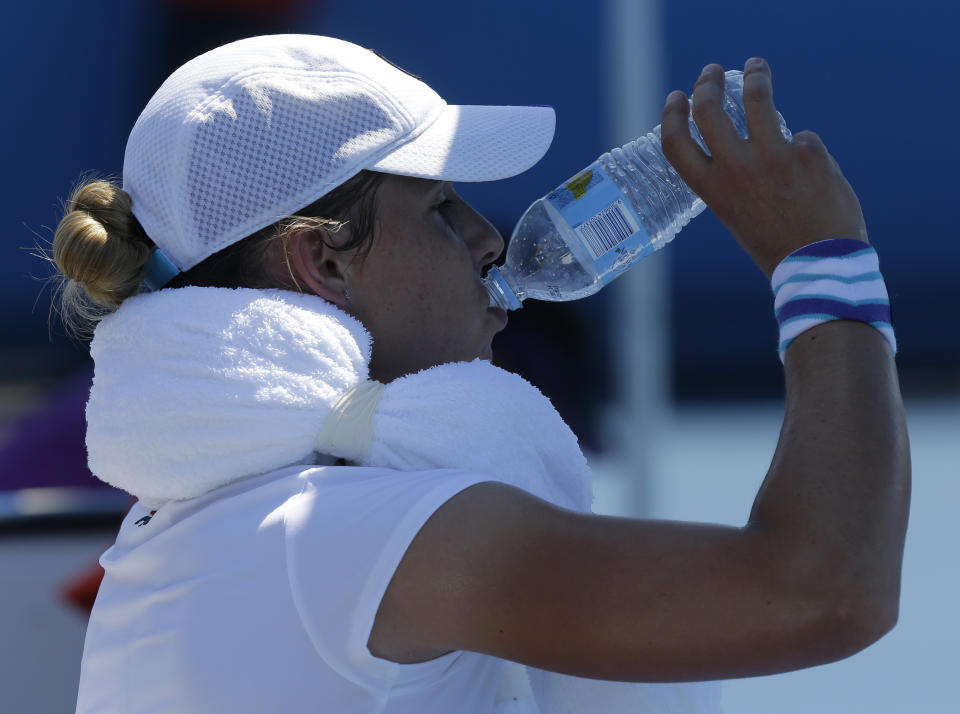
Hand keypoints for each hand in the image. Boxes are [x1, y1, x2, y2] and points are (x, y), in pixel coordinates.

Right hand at [661, 58, 868, 276]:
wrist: (819, 266)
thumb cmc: (777, 247)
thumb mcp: (737, 216)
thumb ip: (734, 182)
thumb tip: (744, 146)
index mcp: (713, 190)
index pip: (676, 143)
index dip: (672, 115)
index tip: (677, 97)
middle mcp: (736, 169)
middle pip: (709, 109)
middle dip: (707, 83)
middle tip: (712, 73)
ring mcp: (773, 156)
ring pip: (757, 98)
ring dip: (754, 76)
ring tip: (756, 68)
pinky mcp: (807, 152)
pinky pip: (802, 140)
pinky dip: (805, 153)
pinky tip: (813, 179)